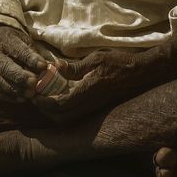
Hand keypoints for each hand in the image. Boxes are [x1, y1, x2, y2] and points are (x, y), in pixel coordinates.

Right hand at [0, 25, 46, 101]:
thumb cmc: (11, 41)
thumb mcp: (23, 39)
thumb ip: (34, 53)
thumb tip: (49, 68)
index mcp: (4, 39)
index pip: (18, 49)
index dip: (31, 58)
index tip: (43, 66)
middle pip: (4, 66)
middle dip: (20, 77)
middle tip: (34, 84)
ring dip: (15, 90)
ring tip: (29, 94)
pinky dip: (7, 97)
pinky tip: (19, 98)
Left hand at [34, 48, 157, 122]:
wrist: (141, 73)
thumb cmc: (119, 63)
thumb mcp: (95, 59)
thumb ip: (75, 67)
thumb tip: (55, 67)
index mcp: (87, 91)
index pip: (60, 104)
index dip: (44, 102)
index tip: (35, 94)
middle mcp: (90, 104)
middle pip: (61, 117)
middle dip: (46, 110)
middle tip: (37, 97)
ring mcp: (94, 108)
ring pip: (69, 118)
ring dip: (55, 111)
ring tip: (47, 97)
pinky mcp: (98, 107)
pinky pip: (77, 114)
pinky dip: (66, 109)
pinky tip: (63, 96)